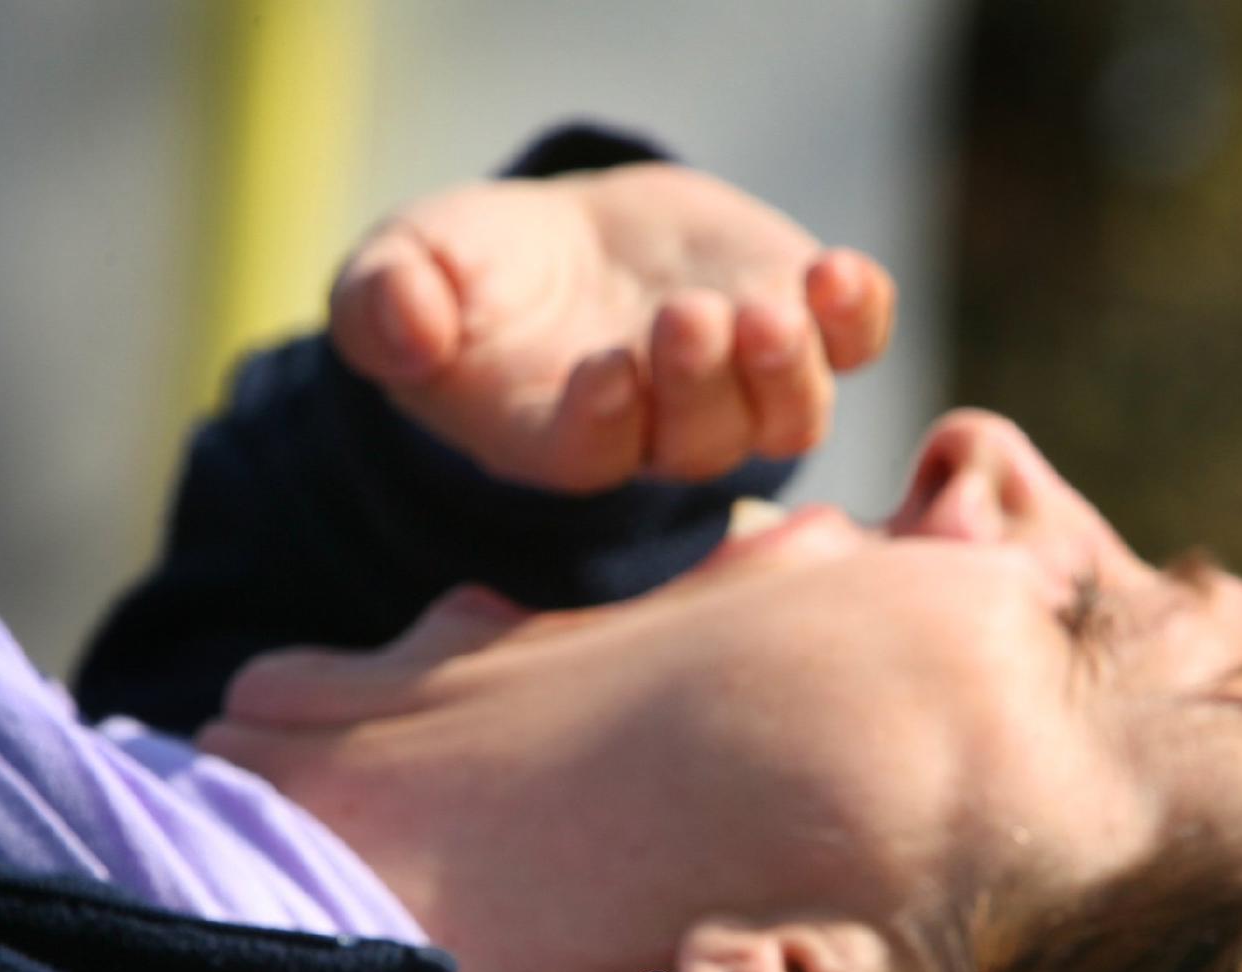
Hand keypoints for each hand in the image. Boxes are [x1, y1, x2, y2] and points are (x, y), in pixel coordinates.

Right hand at [327, 163, 897, 492]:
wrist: (558, 247)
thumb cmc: (463, 278)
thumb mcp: (397, 275)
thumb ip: (386, 307)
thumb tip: (406, 331)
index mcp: (559, 439)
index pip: (593, 455)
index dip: (604, 420)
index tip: (605, 370)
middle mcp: (660, 434)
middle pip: (699, 440)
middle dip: (697, 383)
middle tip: (684, 319)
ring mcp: (739, 385)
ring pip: (784, 412)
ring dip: (785, 367)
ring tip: (774, 312)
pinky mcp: (797, 326)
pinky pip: (849, 345)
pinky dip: (855, 317)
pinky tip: (839, 274)